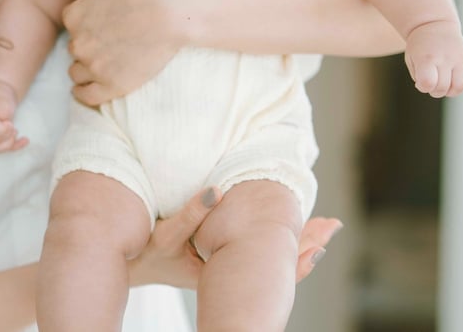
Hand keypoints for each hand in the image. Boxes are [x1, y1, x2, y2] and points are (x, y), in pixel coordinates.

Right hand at [0, 80, 27, 152]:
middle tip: (13, 126)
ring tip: (16, 131)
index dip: (2, 130)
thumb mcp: (1, 94)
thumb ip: (2, 105)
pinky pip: (1, 149)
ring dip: (9, 143)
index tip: (10, 123)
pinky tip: (25, 140)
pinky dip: (15, 146)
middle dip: (6, 136)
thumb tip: (4, 118)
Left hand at [62, 0, 183, 105]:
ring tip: (102, 67)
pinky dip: (84, 94)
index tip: (101, 24)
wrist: (174, 9)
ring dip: (85, 69)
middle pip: (75, 48)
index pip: (71, 22)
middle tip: (109, 43)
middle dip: (88, 45)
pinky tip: (88, 90)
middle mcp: (78, 42)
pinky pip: (87, 96)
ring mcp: (94, 66)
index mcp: (75, 14)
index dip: (86, 22)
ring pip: (77, 72)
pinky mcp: (112, 85)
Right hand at [127, 187, 341, 288]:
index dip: (296, 251)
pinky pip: (254, 252)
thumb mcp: (166, 236)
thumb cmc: (146, 256)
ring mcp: (226, 267)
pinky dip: (275, 241)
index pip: (268, 264)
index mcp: (223, 270)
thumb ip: (192, 212)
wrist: (129, 266)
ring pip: (268, 259)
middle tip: (332, 226)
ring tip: (322, 228)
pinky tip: (285, 229)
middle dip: (304, 243)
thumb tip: (218, 190)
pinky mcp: (219, 260)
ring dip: (293, 242)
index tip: (321, 235)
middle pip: (276, 262)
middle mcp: (229, 271)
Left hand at [404, 21, 462, 97]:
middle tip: (431, 83)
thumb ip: (418, 76)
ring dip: (451, 91)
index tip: (420, 82)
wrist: (432, 25)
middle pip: (443, 88)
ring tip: (445, 84)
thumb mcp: (411, 59)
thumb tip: (429, 88)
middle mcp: (444, 59)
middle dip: (434, 91)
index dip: (423, 87)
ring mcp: (458, 59)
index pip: (428, 83)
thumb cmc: (419, 46)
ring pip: (460, 86)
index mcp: (427, 59)